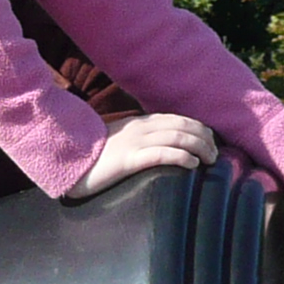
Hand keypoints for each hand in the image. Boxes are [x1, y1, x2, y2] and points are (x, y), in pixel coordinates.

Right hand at [65, 112, 217, 200]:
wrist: (68, 165)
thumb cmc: (93, 159)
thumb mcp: (119, 143)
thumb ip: (139, 141)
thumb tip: (160, 149)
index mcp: (138, 123)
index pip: (177, 119)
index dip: (199, 128)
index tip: (211, 142)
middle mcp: (139, 128)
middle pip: (182, 125)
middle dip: (205, 137)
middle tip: (215, 154)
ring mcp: (134, 143)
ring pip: (177, 137)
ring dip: (200, 147)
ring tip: (209, 160)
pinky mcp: (128, 160)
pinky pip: (161, 154)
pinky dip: (181, 156)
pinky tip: (192, 164)